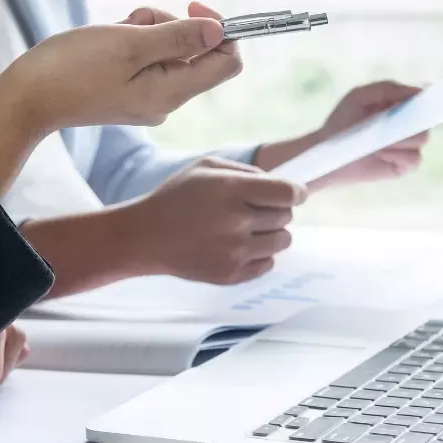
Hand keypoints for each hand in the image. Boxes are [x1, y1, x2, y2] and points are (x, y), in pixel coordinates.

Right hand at [0, 3, 240, 195]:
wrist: (28, 98)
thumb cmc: (74, 69)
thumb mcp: (131, 44)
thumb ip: (178, 38)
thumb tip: (220, 31)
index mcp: (173, 92)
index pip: (227, 63)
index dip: (221, 30)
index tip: (192, 8)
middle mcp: (167, 100)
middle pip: (197, 52)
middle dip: (171, 26)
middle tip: (136, 22)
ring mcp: (148, 98)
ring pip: (169, 51)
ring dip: (147, 30)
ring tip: (114, 33)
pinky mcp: (129, 92)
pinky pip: (147, 59)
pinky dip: (132, 42)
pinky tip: (106, 43)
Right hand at [123, 157, 306, 284]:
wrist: (146, 237)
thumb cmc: (177, 197)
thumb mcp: (206, 167)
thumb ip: (247, 172)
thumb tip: (281, 184)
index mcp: (232, 190)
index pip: (287, 193)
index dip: (296, 193)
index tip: (293, 194)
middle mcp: (237, 221)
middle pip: (286, 217)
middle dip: (276, 211)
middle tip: (254, 210)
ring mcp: (235, 252)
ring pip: (282, 241)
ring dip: (271, 233)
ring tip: (248, 229)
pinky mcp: (231, 275)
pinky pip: (268, 264)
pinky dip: (260, 255)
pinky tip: (238, 246)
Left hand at [254, 81, 428, 190]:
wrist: (327, 152)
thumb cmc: (342, 121)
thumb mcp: (360, 96)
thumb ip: (388, 88)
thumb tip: (419, 89)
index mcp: (401, 105)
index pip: (426, 99)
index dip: (431, 98)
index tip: (428, 98)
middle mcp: (408, 125)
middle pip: (427, 120)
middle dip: (412, 120)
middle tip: (393, 121)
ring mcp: (407, 146)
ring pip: (422, 139)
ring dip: (402, 138)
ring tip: (379, 140)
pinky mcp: (402, 166)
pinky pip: (414, 159)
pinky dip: (399, 155)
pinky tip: (381, 152)